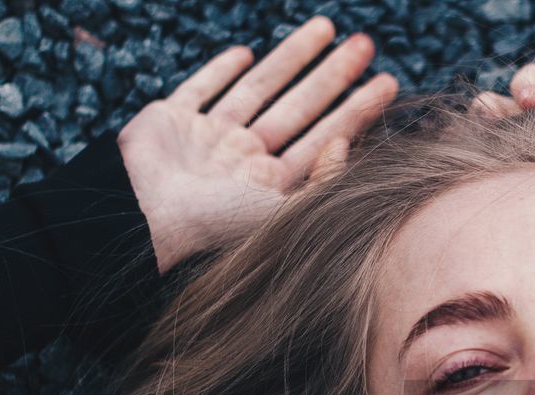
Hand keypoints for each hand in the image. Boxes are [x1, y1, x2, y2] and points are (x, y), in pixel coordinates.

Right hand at [116, 16, 397, 274]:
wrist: (146, 218)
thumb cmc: (217, 226)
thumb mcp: (285, 215)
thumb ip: (323, 183)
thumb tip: (346, 144)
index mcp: (273, 185)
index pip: (327, 138)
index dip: (359, 110)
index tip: (388, 83)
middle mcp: (244, 161)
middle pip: (300, 107)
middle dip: (334, 75)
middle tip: (366, 44)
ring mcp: (208, 140)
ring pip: (259, 89)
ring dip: (291, 58)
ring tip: (325, 28)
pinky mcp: (171, 121)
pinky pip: (200, 89)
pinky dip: (220, 71)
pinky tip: (245, 54)